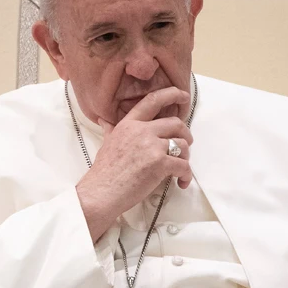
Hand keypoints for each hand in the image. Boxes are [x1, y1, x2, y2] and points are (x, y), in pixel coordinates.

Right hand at [76, 87, 192, 241]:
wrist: (101, 192)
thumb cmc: (103, 172)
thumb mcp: (106, 143)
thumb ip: (110, 130)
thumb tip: (104, 121)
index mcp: (130, 124)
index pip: (153, 100)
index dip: (172, 94)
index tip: (183, 96)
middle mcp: (142, 131)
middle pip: (176, 124)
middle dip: (186, 134)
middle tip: (185, 146)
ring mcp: (152, 147)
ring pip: (183, 144)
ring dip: (186, 157)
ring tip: (180, 167)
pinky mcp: (160, 164)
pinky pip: (184, 165)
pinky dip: (186, 175)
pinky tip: (181, 182)